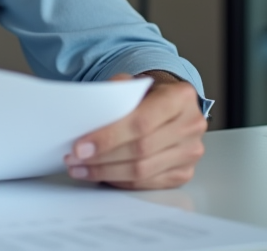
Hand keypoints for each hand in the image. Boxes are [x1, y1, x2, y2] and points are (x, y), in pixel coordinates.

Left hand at [63, 72, 205, 189]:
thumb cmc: (147, 95)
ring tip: (81, 168)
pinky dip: (120, 181)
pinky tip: (101, 175)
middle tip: (75, 159)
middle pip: (141, 150)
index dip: (108, 137)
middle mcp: (191, 125)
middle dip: (102, 157)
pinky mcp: (184, 172)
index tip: (80, 146)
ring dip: (106, 172)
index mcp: (180, 97)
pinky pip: (147, 183)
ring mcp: (190, 152)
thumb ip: (114, 93)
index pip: (141, 122)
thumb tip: (88, 115)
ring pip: (143, 171)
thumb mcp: (132, 84)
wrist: (170, 106)